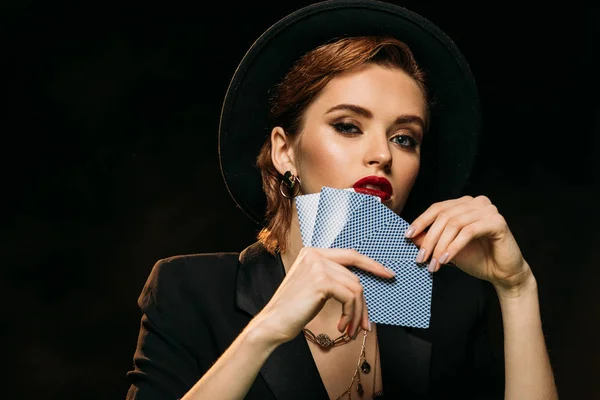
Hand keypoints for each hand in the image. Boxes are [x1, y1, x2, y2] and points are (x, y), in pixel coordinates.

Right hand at [255, 247, 394, 344]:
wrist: (273, 323)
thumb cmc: (293, 310)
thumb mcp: (313, 287)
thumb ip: (332, 278)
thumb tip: (360, 287)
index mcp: (312, 252)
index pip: (350, 254)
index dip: (371, 264)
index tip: (387, 274)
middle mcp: (315, 255)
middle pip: (355, 275)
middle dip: (363, 302)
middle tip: (366, 322)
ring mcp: (318, 266)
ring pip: (355, 288)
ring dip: (357, 313)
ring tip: (350, 329)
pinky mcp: (321, 281)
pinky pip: (350, 297)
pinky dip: (350, 315)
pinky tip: (341, 326)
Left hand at [405, 195, 530, 289]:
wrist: (503, 274)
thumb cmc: (477, 258)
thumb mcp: (447, 248)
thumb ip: (431, 239)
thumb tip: (411, 235)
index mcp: (464, 204)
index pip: (438, 208)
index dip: (421, 221)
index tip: (407, 235)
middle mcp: (477, 202)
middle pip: (444, 216)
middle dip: (430, 239)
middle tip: (421, 258)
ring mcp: (488, 210)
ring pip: (454, 224)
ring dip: (440, 246)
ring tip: (433, 263)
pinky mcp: (497, 222)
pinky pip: (468, 232)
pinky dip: (454, 247)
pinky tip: (446, 259)